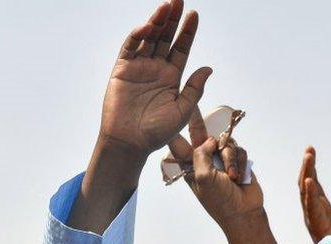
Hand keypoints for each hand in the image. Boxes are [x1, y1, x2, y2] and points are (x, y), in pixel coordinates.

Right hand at [99, 0, 210, 159]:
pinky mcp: (122, 69)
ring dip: (157, 21)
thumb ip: (194, 88)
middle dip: (172, 19)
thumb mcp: (183, 110)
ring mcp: (139, 67)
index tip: (194, 15)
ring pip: (148, 38)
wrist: (131, 142)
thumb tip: (209, 68)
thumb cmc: (158, 131)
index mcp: (172, 77)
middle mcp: (156, 68)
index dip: (187, 31)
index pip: (181, 48)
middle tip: (178, 0)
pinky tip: (149, 26)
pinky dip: (138, 35)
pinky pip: (130, 47)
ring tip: (166, 6)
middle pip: (165, 37)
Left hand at [168, 106, 263, 226]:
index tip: (169, 115)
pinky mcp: (237, 161)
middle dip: (198, 121)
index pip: (179, 146)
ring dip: (230, 158)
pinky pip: (239, 150)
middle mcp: (205, 160)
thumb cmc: (220, 200)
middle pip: (200, 135)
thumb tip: (210, 139)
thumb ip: (201, 153)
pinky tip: (239, 176)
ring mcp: (221, 160)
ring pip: (225, 143)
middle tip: (192, 104)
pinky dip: (240, 162)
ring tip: (231, 176)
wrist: (244, 212)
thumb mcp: (203, 177)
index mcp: (190, 166)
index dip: (175, 132)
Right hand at [298, 146, 330, 243]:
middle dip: (307, 167)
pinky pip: (311, 208)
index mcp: (321, 209)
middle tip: (309, 150)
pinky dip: (309, 195)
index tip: (311, 151)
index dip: (311, 168)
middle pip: (306, 185)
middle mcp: (314, 212)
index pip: (313, 184)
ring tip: (309, 157)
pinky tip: (309, 180)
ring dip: (306, 174)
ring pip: (305, 193)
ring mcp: (314, 219)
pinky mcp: (318, 227)